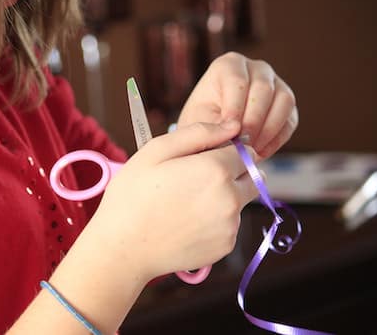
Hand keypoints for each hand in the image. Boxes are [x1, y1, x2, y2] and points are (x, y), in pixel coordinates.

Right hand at [89, 122, 258, 280]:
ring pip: (241, 201)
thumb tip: (232, 126)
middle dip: (233, 173)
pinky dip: (215, 221)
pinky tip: (187, 223)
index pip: (244, 150)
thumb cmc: (133, 195)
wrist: (123, 249)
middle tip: (196, 180)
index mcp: (216, 169)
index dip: (223, 151)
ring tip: (186, 203)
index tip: (199, 160)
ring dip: (224, 197)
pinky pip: (230, 225)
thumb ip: (198, 133)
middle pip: (252, 176)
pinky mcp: (226, 246)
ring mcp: (230, 225)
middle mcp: (231, 198)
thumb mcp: (155, 151)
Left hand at [177, 52, 297, 157]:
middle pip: (263, 89)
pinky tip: (260, 153)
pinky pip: (290, 120)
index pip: (237, 81)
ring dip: (268, 130)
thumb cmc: (201, 123)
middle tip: (242, 145)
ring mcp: (276, 84)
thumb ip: (214, 126)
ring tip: (250, 152)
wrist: (212, 131)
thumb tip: (233, 137)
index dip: (235, 108)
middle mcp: (256, 68)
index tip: (230, 130)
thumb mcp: (199, 121)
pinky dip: (277, 139)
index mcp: (229, 65)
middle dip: (253, 121)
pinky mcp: (287, 105)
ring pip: (283, 101)